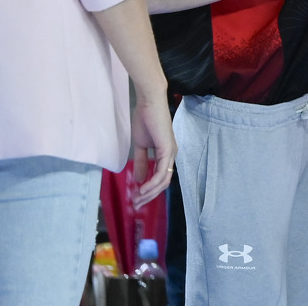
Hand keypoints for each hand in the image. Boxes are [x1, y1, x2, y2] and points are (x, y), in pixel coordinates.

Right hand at [129, 93, 175, 208]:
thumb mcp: (140, 145)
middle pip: (163, 183)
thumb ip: (141, 162)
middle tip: (135, 205)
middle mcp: (171, 155)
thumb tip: (139, 179)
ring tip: (137, 199)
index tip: (136, 199)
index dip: (149, 191)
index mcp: (165, 154)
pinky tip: (142, 188)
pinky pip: (162, 172)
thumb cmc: (145, 120)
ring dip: (149, 192)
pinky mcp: (168, 149)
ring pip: (164, 181)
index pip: (160, 178)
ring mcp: (171, 153)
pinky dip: (152, 183)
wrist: (149, 103)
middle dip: (149, 196)